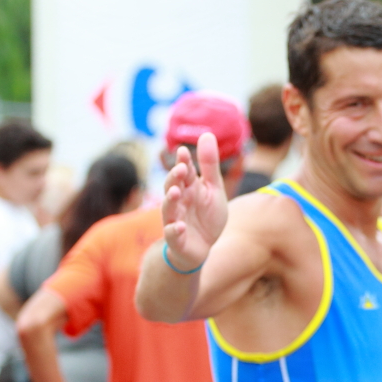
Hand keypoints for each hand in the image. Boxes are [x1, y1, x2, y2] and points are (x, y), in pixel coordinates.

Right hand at [161, 131, 228, 270]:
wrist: (203, 247)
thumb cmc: (206, 216)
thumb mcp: (213, 189)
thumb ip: (209, 165)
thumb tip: (206, 133)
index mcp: (189, 188)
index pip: (184, 171)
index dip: (183, 161)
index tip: (183, 150)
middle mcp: (178, 202)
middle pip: (172, 187)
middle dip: (174, 178)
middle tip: (181, 169)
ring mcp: (175, 219)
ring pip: (169, 208)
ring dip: (171, 200)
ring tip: (176, 192)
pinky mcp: (176, 238)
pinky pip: (172, 233)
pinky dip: (175, 229)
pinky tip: (180, 226)